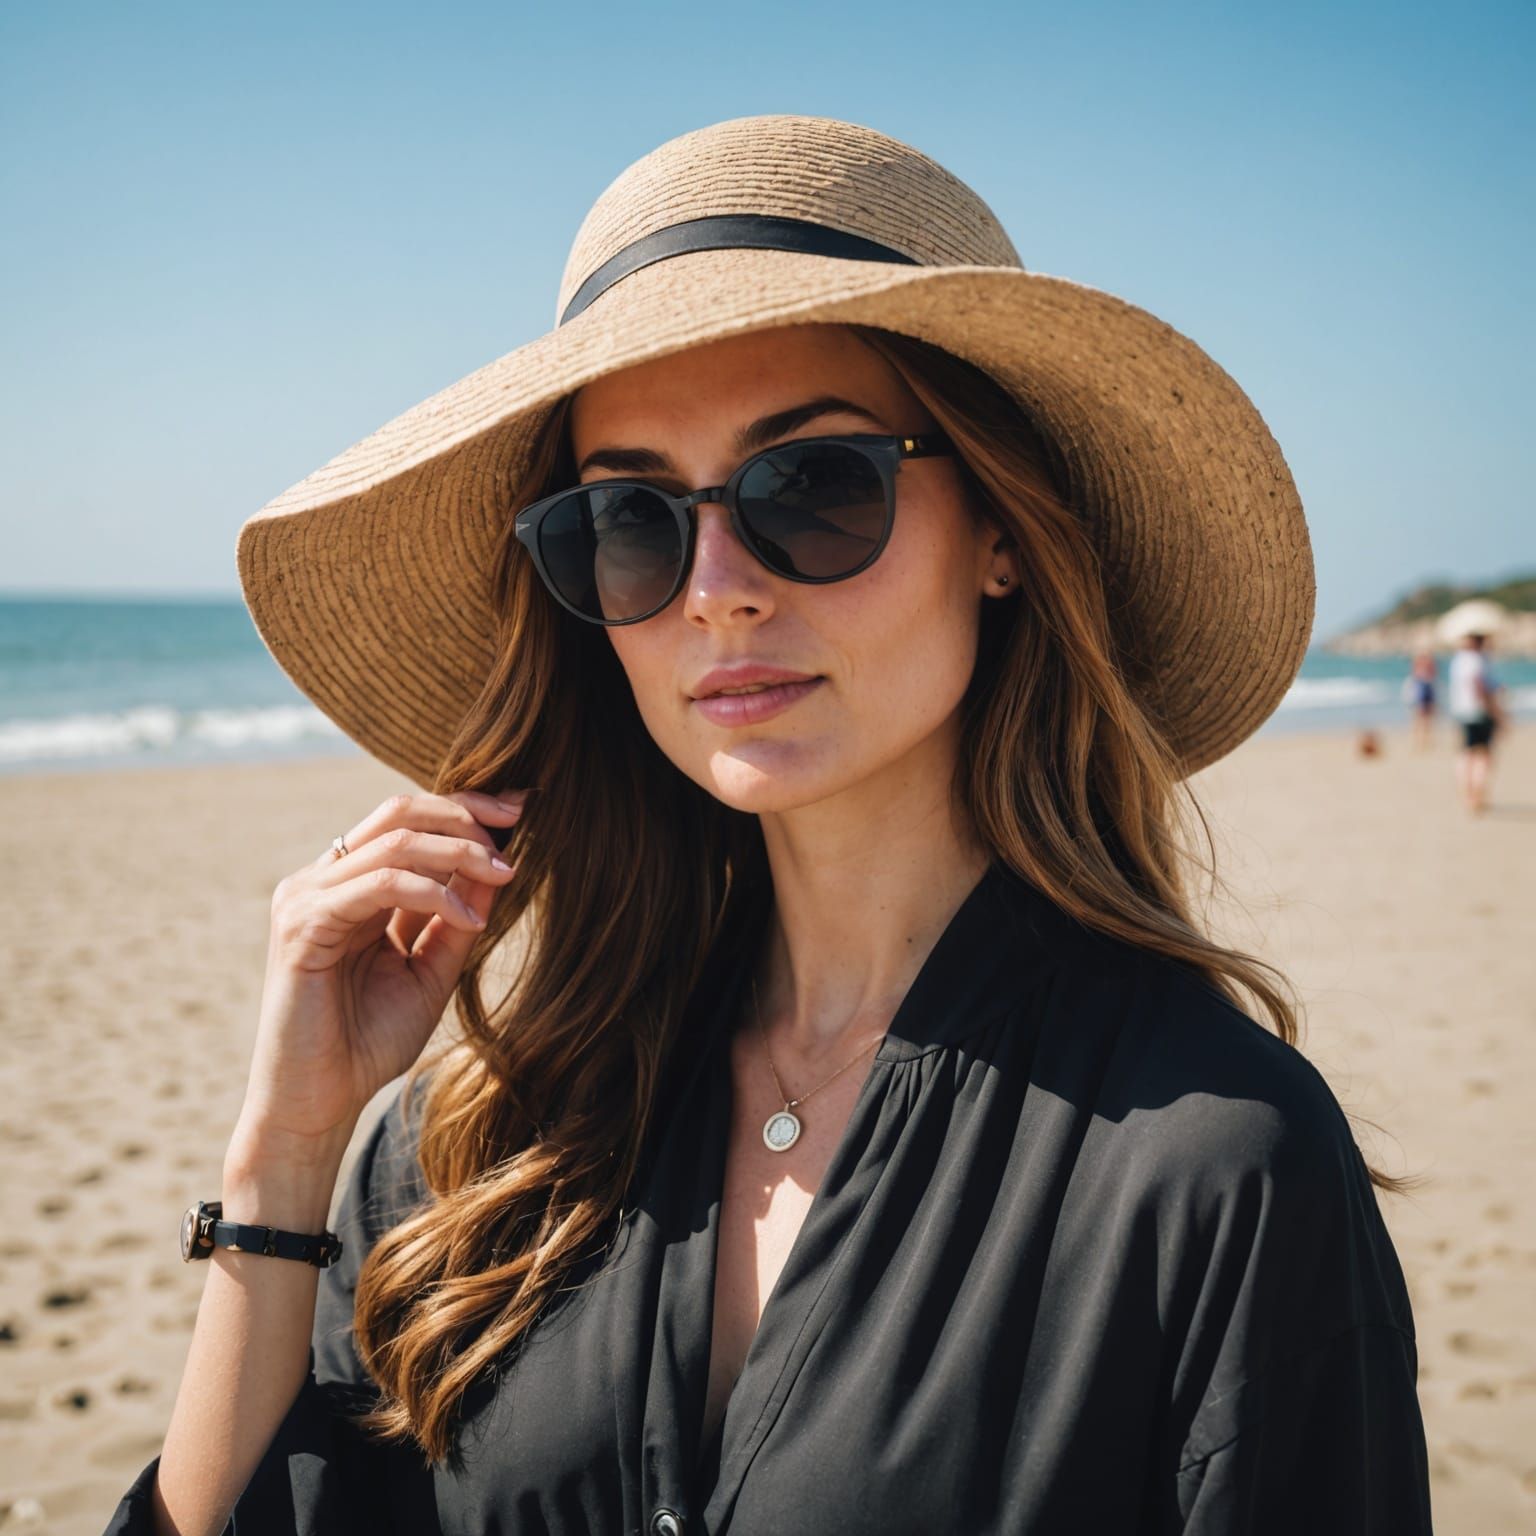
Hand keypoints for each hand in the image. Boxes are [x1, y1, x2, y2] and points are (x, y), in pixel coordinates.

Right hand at [228, 787, 529, 1164]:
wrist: (319, 1104)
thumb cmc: (368, 1042)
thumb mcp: (431, 969)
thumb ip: (457, 919)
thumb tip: (498, 866)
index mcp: (350, 884)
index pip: (407, 820)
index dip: (465, 808)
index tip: (522, 810)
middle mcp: (323, 880)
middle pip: (398, 811)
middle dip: (466, 814)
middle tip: (518, 827)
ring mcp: (306, 897)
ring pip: (394, 842)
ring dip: (460, 853)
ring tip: (506, 875)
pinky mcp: (303, 924)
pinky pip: (379, 885)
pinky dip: (433, 893)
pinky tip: (469, 919)